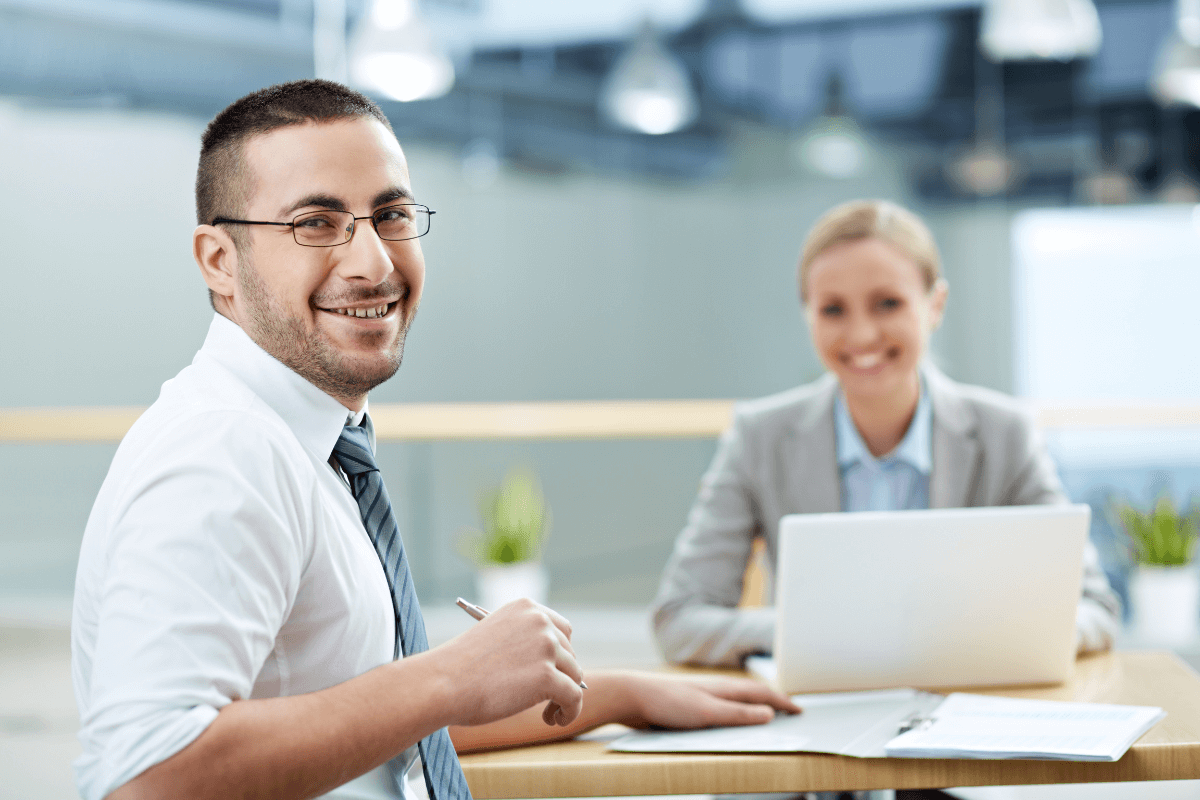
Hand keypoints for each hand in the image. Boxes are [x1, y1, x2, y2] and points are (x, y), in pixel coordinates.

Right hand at [432, 599, 584, 727]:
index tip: (549, 674)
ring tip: (548, 713)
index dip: (559, 656)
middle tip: (546, 698)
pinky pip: (574, 697)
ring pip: (575, 675)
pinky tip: (553, 720)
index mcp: (526, 608)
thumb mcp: (496, 638)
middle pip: (570, 653)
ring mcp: (545, 646)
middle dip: (561, 677)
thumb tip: (555, 666)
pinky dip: (570, 712)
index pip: (561, 630)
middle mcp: (540, 621)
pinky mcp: (546, 675)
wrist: (441, 683)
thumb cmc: (459, 668)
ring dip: (565, 696)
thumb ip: (524, 643)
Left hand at [618, 673, 800, 729]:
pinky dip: (736, 714)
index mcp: (724, 688)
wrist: (632, 696)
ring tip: (767, 717)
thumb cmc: (667, 702)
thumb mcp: (707, 712)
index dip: (782, 701)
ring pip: (737, 701)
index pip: (761, 694)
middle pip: (752, 695)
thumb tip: (768, 714)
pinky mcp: (691, 705)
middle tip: (790, 711)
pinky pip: (722, 709)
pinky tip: (730, 723)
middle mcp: (716, 689)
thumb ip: (738, 714)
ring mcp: (703, 695)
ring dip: (754, 707)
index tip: (799, 709)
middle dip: (772, 702)